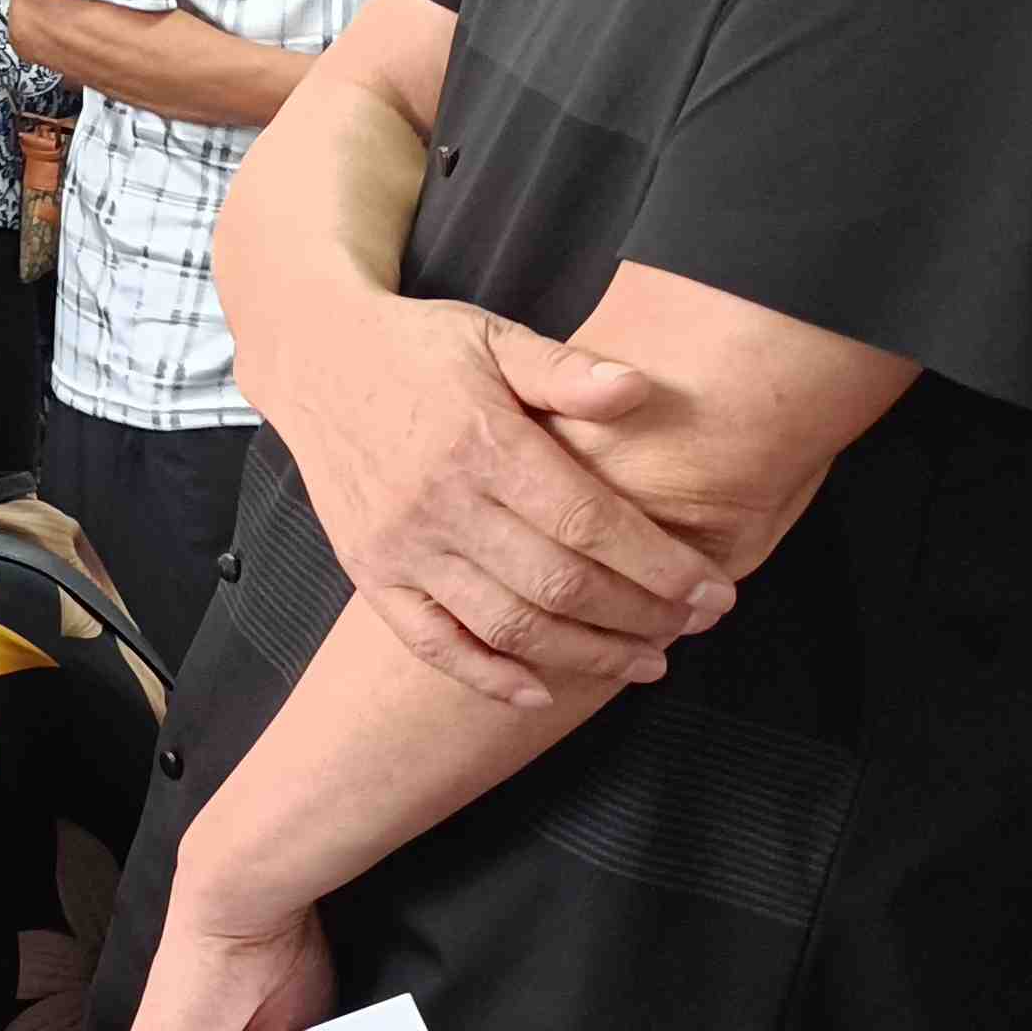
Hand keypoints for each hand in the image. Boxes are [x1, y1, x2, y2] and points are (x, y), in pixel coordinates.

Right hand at [252, 292, 736, 705]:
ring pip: (506, 625)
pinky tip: (540, 693)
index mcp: (483, 443)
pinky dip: (486, 678)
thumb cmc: (418, 348)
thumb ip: (567, 370)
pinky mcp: (370, 573)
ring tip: (644, 661)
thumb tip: (639, 388)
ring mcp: (401, 546)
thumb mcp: (494, 337)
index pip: (589, 523)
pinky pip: (431, 643)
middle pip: (558, 585)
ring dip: (585, 655)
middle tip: (694, 626)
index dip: (661, 566)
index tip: (714, 591)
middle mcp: (440, 503)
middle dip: (640, 616)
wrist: (317, 359)